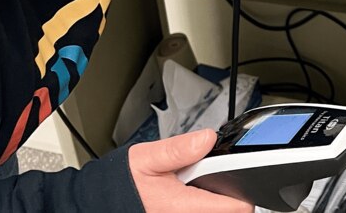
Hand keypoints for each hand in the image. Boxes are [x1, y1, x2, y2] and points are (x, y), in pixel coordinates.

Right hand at [129, 129, 253, 212]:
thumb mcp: (147, 158)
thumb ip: (179, 149)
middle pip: (229, 211)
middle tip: (216, 175)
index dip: (245, 190)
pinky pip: (201, 212)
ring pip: (215, 212)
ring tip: (202, 182)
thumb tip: (207, 139)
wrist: (101, 202)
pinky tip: (192, 191)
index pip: (236, 207)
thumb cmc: (121, 184)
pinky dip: (204, 203)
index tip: (244, 175)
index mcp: (183, 206)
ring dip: (215, 199)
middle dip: (229, 192)